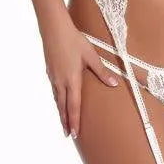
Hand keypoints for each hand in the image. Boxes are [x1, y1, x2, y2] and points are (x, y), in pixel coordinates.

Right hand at [42, 19, 118, 138]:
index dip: (74, 121)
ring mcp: (53, 77)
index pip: (74, 106)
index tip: (74, 134)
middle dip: (66, 122)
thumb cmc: (74, 40)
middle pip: (63, 106)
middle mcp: (60, 81)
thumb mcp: (90, 55)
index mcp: (72, 80)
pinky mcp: (50, 71)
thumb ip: (101, 71)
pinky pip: (54, 90)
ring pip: (57, 99)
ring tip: (64, 122)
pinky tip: (59, 100)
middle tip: (68, 135)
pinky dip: (57, 100)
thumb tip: (114, 84)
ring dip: (60, 112)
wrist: (54, 28)